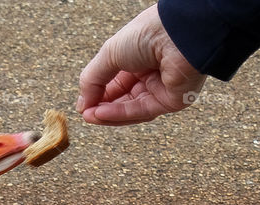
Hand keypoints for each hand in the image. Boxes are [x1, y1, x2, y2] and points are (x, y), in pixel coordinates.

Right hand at [77, 4, 205, 125]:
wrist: (178, 33)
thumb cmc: (148, 33)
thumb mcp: (109, 54)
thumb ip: (92, 80)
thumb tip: (81, 105)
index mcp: (138, 57)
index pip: (114, 83)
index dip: (97, 94)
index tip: (82, 104)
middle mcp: (151, 74)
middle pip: (121, 98)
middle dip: (101, 107)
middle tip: (85, 114)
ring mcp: (162, 88)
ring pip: (130, 108)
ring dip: (108, 114)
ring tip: (90, 116)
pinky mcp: (171, 100)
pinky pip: (142, 111)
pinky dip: (120, 114)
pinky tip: (101, 114)